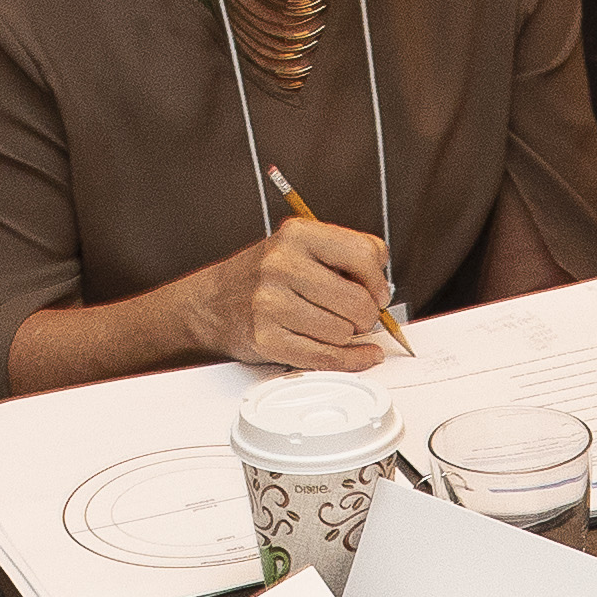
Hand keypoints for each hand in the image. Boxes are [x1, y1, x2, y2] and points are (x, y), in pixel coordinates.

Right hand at [188, 207, 396, 369]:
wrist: (214, 303)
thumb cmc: (265, 276)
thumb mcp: (301, 247)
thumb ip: (345, 256)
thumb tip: (382, 289)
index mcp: (297, 234)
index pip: (365, 255)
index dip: (378, 280)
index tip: (377, 292)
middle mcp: (282, 265)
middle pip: (358, 301)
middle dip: (366, 315)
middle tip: (356, 316)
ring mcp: (271, 303)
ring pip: (343, 332)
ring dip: (346, 336)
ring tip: (330, 326)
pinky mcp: (267, 338)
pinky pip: (326, 358)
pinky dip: (349, 361)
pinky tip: (358, 355)